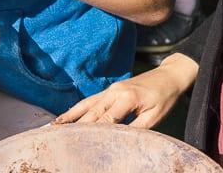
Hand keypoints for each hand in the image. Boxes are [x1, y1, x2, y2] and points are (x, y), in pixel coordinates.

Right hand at [54, 53, 197, 127]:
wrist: (168, 76)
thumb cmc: (164, 98)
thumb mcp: (155, 116)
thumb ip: (137, 128)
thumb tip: (122, 141)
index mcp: (127, 98)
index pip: (107, 119)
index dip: (94, 133)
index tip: (82, 144)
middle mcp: (114, 92)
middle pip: (92, 114)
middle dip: (77, 128)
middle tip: (62, 141)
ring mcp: (110, 90)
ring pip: (86, 106)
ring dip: (70, 118)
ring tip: (54, 129)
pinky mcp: (109, 91)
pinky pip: (89, 101)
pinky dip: (75, 110)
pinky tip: (65, 118)